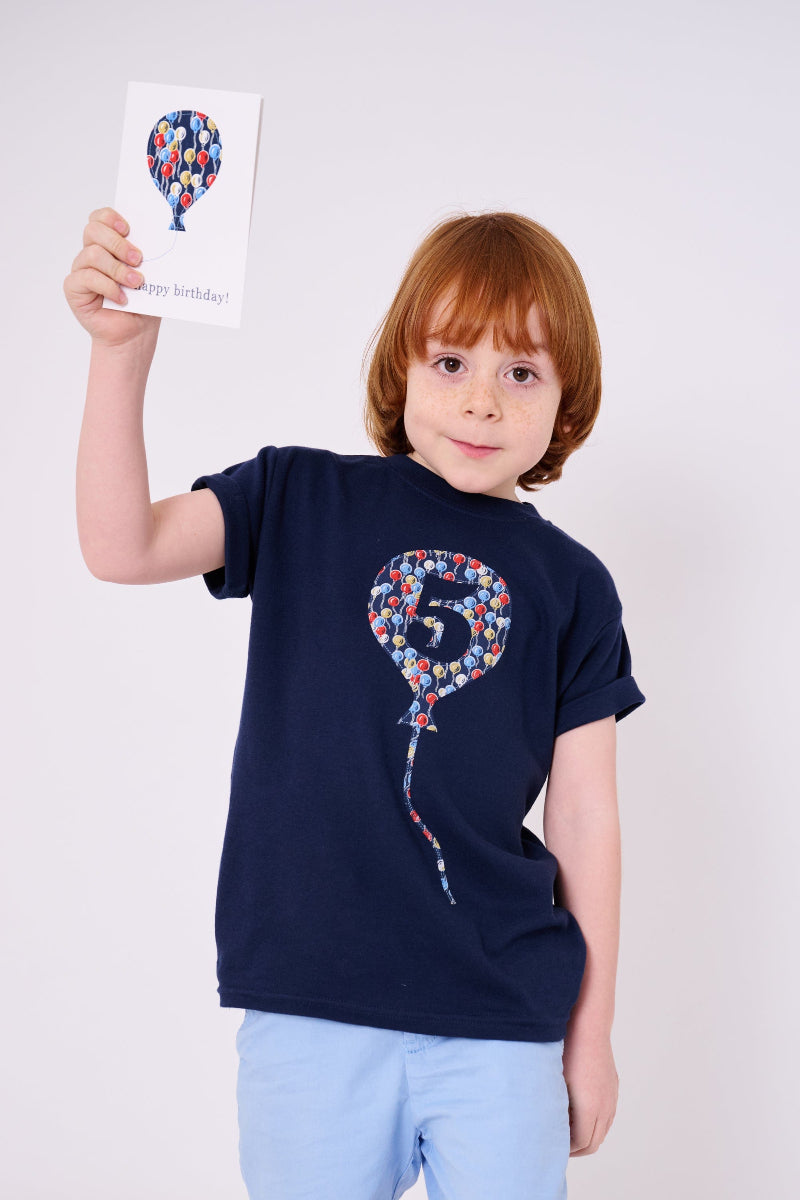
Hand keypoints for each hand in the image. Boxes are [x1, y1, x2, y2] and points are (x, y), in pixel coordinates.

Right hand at [63, 207, 160, 349]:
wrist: (135, 333)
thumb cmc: (142, 303)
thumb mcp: (151, 276)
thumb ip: (147, 256)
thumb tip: (154, 240)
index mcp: (108, 244)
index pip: (100, 218)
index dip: (111, 218)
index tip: (129, 229)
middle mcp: (92, 253)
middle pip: (93, 230)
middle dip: (117, 243)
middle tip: (138, 259)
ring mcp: (81, 269)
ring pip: (93, 254)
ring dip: (118, 269)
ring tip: (136, 283)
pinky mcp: (74, 288)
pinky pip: (88, 278)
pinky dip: (109, 287)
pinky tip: (122, 299)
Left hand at [562, 1024, 618, 1155]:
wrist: (588, 1025)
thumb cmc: (566, 1050)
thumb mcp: (555, 1082)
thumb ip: (554, 1109)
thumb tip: (545, 1127)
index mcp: (590, 1108)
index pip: (581, 1143)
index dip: (565, 1149)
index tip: (551, 1145)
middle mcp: (605, 1106)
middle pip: (594, 1143)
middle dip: (576, 1149)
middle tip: (557, 1145)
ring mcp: (612, 1097)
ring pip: (602, 1131)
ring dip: (587, 1137)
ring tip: (566, 1131)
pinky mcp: (613, 1088)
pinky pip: (607, 1116)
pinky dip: (595, 1124)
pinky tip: (578, 1114)